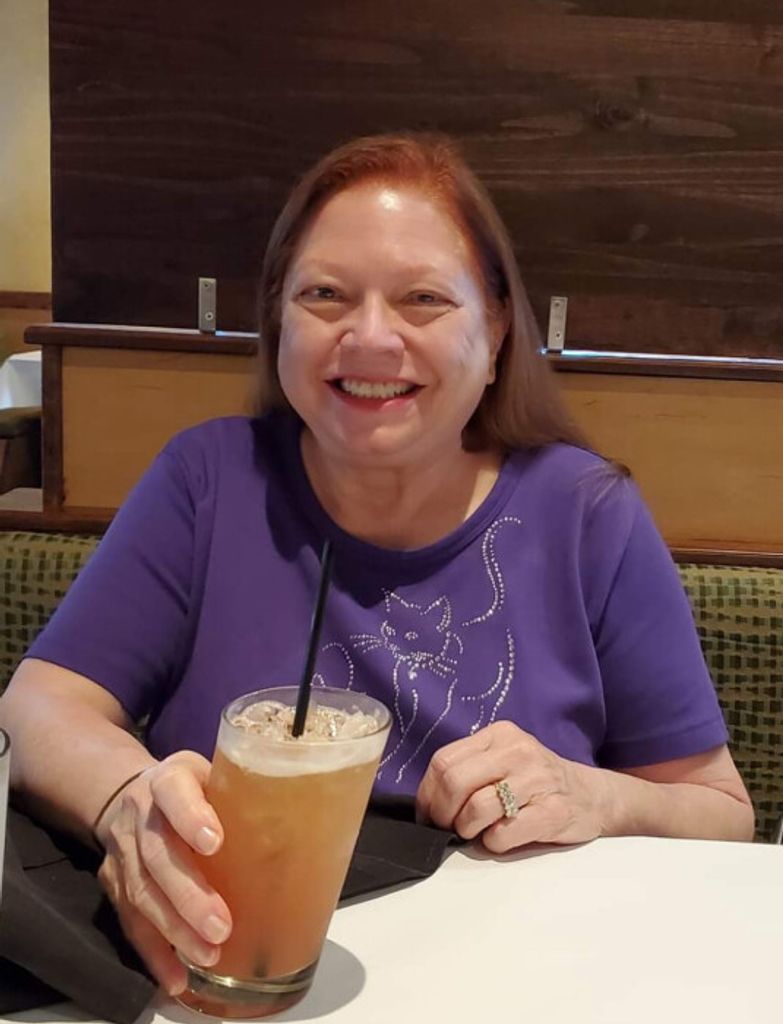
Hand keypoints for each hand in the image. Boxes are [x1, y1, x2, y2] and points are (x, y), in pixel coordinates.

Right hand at [96, 751, 231, 995]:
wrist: (132, 794)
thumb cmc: (195, 788)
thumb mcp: (217, 774)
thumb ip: (247, 794)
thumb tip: (311, 825)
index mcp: (169, 778)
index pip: (174, 790)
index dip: (190, 816)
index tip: (214, 842)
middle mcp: (141, 813)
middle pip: (157, 854)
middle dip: (188, 895)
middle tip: (221, 926)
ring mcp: (123, 850)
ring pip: (141, 892)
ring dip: (175, 930)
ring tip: (208, 955)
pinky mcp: (113, 884)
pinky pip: (131, 923)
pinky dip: (155, 954)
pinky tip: (177, 978)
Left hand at [415, 721, 608, 852]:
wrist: (590, 796)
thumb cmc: (535, 782)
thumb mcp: (502, 760)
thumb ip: (468, 769)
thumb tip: (428, 802)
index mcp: (499, 735)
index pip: (443, 761)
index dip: (427, 794)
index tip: (428, 814)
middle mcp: (518, 751)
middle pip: (455, 782)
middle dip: (442, 814)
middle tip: (448, 828)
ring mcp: (538, 780)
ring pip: (477, 808)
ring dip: (467, 830)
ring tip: (476, 832)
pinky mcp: (553, 812)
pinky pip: (503, 833)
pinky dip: (493, 842)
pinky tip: (501, 837)